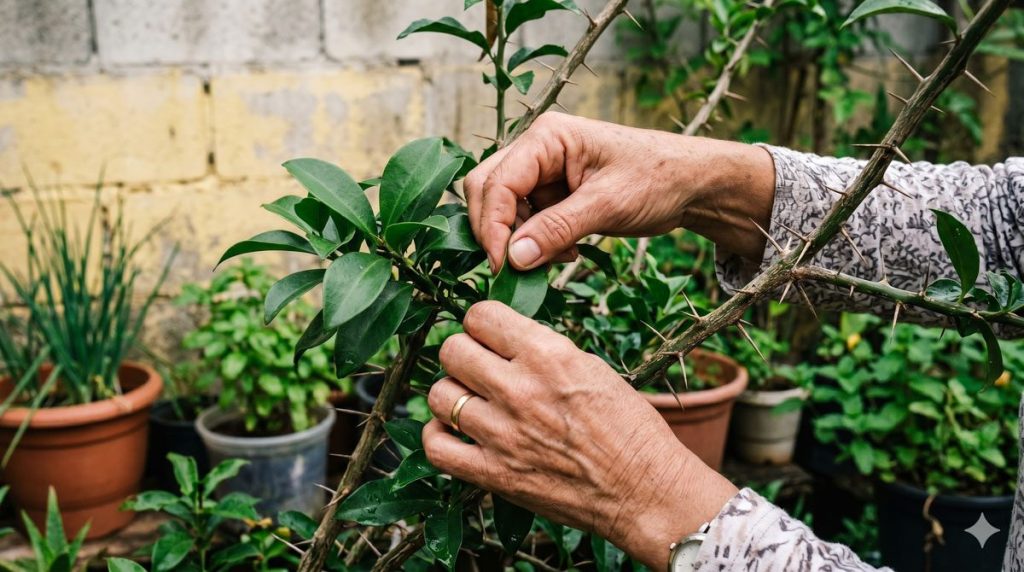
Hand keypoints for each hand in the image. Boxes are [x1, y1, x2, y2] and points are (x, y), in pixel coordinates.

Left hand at [422, 301, 738, 568]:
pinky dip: (439, 436)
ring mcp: (502, 433)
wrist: (646, 491)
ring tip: (471, 401)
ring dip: (452, 395)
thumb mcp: (592, 368)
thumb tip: (504, 341)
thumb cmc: (630, 429)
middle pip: (452, 350)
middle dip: (463, 354)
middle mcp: (520, 389)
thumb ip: (543, 352)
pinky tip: (456, 432)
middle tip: (479, 367)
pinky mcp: (493, 474)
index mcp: (549, 354)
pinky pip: (436, 446)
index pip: (480, 315)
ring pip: (438, 395)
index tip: (489, 336)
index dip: (482, 324)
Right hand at [463, 112, 775, 271]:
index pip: (497, 182)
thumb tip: (513, 258)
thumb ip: (557, 228)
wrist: (692, 183)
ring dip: (521, 241)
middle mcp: (537, 150)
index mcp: (547, 137)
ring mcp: (543, 172)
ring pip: (504, 210)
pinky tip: (568, 252)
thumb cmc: (658, 179)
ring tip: (561, 257)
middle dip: (499, 232)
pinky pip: (526, 221)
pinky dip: (537, 243)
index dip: (492, 226)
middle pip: (488, 191)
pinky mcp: (552, 194)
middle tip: (520, 267)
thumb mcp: (608, 204)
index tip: (502, 265)